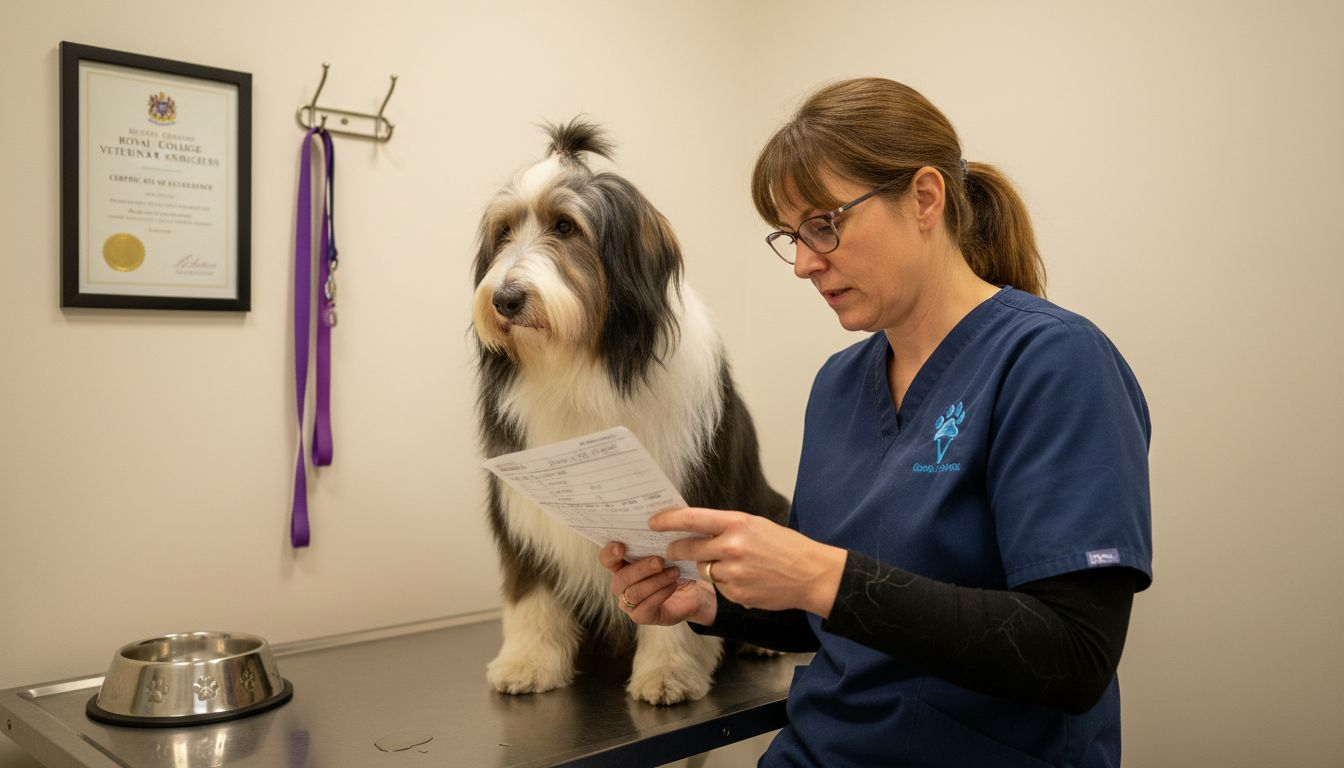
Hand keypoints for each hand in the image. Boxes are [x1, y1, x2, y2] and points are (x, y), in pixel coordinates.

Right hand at [599, 542, 716, 625]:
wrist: (695, 592)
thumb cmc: (678, 565)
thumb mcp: (668, 550)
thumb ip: (657, 538)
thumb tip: (660, 518)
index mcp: (622, 564)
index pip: (606, 558)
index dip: (610, 553)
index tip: (622, 546)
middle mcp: (621, 584)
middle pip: (620, 578)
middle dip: (640, 568)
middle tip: (660, 561)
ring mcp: (629, 603)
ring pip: (633, 593)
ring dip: (655, 581)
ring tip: (674, 572)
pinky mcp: (641, 616)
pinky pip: (645, 607)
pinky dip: (660, 594)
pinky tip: (673, 585)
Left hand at [652, 507, 846, 615]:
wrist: (810, 574)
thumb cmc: (785, 546)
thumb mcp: (756, 525)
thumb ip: (726, 526)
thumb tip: (696, 527)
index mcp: (737, 523)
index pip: (692, 518)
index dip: (668, 520)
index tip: (653, 521)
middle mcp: (732, 546)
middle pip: (687, 547)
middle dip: (676, 549)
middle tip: (672, 549)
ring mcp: (733, 572)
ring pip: (702, 568)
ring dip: (707, 566)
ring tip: (732, 564)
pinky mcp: (735, 593)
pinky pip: (717, 586)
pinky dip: (724, 583)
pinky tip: (744, 578)